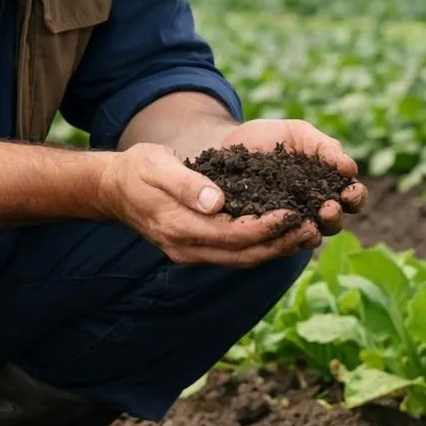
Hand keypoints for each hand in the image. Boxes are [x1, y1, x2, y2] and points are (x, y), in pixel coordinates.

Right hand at [96, 143, 316, 267]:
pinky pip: (234, 254)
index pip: (232, 235)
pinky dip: (260, 247)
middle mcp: (187, 248)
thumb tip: (217, 201)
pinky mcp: (196, 249)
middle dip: (280, 244)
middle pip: (243, 255)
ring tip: (307, 233)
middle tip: (312, 228)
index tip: (293, 213)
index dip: (266, 227)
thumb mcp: (157, 165)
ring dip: (275, 249)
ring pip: (241, 260)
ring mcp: (190, 253)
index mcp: (179, 227)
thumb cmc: (137, 169)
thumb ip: (186, 183)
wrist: (113, 188)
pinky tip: (282, 234)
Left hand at [210, 119, 367, 235]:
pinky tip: (282, 228)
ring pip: (309, 237)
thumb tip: (350, 168)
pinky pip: (278, 239)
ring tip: (309, 222)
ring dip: (313, 232)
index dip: (355, 197)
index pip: (351, 197)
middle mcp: (312, 208)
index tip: (349, 191)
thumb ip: (325, 148)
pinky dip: (283, 237)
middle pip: (333, 222)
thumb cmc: (269, 137)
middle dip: (334, 217)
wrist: (228, 141)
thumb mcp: (299, 134)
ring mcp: (288, 221)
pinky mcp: (263, 228)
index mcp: (327, 185)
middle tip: (327, 208)